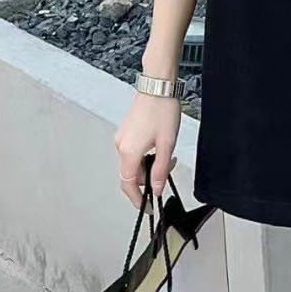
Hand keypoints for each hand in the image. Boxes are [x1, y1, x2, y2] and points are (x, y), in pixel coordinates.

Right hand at [113, 92, 180, 208]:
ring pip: (134, 162)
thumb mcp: (166, 144)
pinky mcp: (127, 130)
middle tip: (170, 168)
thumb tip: (157, 190)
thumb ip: (161, 170)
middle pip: (132, 174)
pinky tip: (159, 144)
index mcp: (129, 152)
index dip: (138, 199)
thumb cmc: (162, 110)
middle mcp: (121, 145)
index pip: (128, 185)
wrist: (158, 85)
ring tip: (168, 153)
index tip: (148, 206)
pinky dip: (146, 154)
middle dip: (150, 177)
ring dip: (149, 164)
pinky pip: (134, 151)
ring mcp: (122, 137)